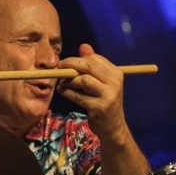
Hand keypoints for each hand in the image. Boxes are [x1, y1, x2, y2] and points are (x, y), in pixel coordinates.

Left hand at [57, 43, 149, 174]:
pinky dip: (67, 92)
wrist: (113, 128)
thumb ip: (93, 65)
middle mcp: (115, 82)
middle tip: (59, 68)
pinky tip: (62, 91)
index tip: (66, 63)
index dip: (78, 59)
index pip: (95, 59)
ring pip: (82, 80)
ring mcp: (108, 95)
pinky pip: (78, 95)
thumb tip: (84, 46)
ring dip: (68, 80)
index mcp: (116, 73)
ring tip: (62, 83)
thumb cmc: (104, 102)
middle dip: (70, 64)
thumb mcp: (101, 83)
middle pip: (88, 66)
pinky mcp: (99, 107)